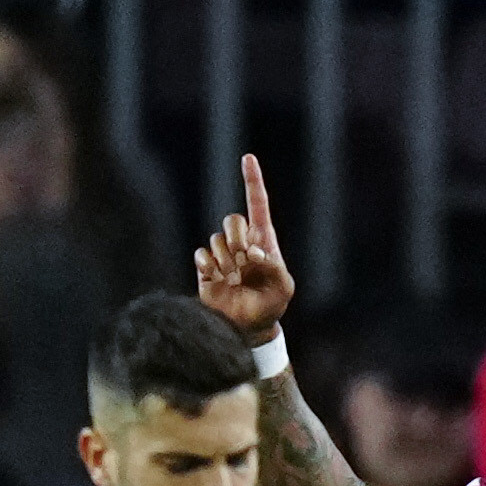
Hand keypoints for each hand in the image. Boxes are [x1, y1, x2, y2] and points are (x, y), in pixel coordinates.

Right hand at [195, 154, 296, 342]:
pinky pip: (202, 253)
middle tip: (245, 261)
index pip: (258, 203)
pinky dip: (210, 266)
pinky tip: (217, 279)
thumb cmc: (270, 305)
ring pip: (217, 238)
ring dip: (227, 260)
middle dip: (238, 238)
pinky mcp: (206, 266)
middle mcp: (241, 241)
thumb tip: (252, 251)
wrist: (248, 327)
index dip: (253, 180)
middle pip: (233, 219)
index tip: (248, 158)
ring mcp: (222, 253)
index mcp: (264, 240)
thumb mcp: (283, 287)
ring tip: (234, 279)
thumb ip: (274, 266)